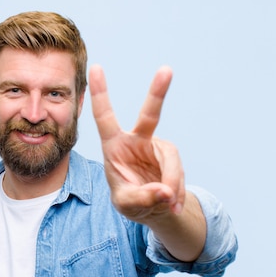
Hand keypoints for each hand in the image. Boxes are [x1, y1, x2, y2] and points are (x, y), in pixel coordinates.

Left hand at [89, 64, 183, 223]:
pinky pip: (179, 173)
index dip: (100, 93)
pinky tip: (173, 205)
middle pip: (150, 114)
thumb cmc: (130, 201)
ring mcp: (157, 147)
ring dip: (172, 184)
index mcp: (114, 146)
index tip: (95, 67)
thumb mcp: (127, 204)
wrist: (152, 209)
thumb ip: (142, 198)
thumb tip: (165, 191)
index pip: (105, 116)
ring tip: (168, 203)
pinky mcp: (173, 157)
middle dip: (158, 92)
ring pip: (171, 160)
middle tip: (166, 70)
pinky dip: (177, 192)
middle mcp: (137, 140)